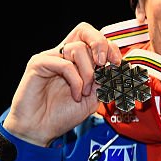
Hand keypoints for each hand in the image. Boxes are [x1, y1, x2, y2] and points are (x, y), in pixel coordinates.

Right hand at [3, 22, 122, 145]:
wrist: (40, 129)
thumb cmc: (63, 114)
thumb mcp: (94, 98)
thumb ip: (106, 82)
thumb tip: (122, 70)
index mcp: (77, 60)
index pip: (95, 39)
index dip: (110, 48)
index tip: (118, 65)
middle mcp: (63, 54)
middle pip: (84, 30)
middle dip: (100, 44)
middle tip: (104, 64)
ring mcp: (50, 57)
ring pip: (77, 49)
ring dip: (89, 73)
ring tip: (85, 92)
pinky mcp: (38, 64)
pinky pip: (65, 64)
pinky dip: (76, 81)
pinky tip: (76, 95)